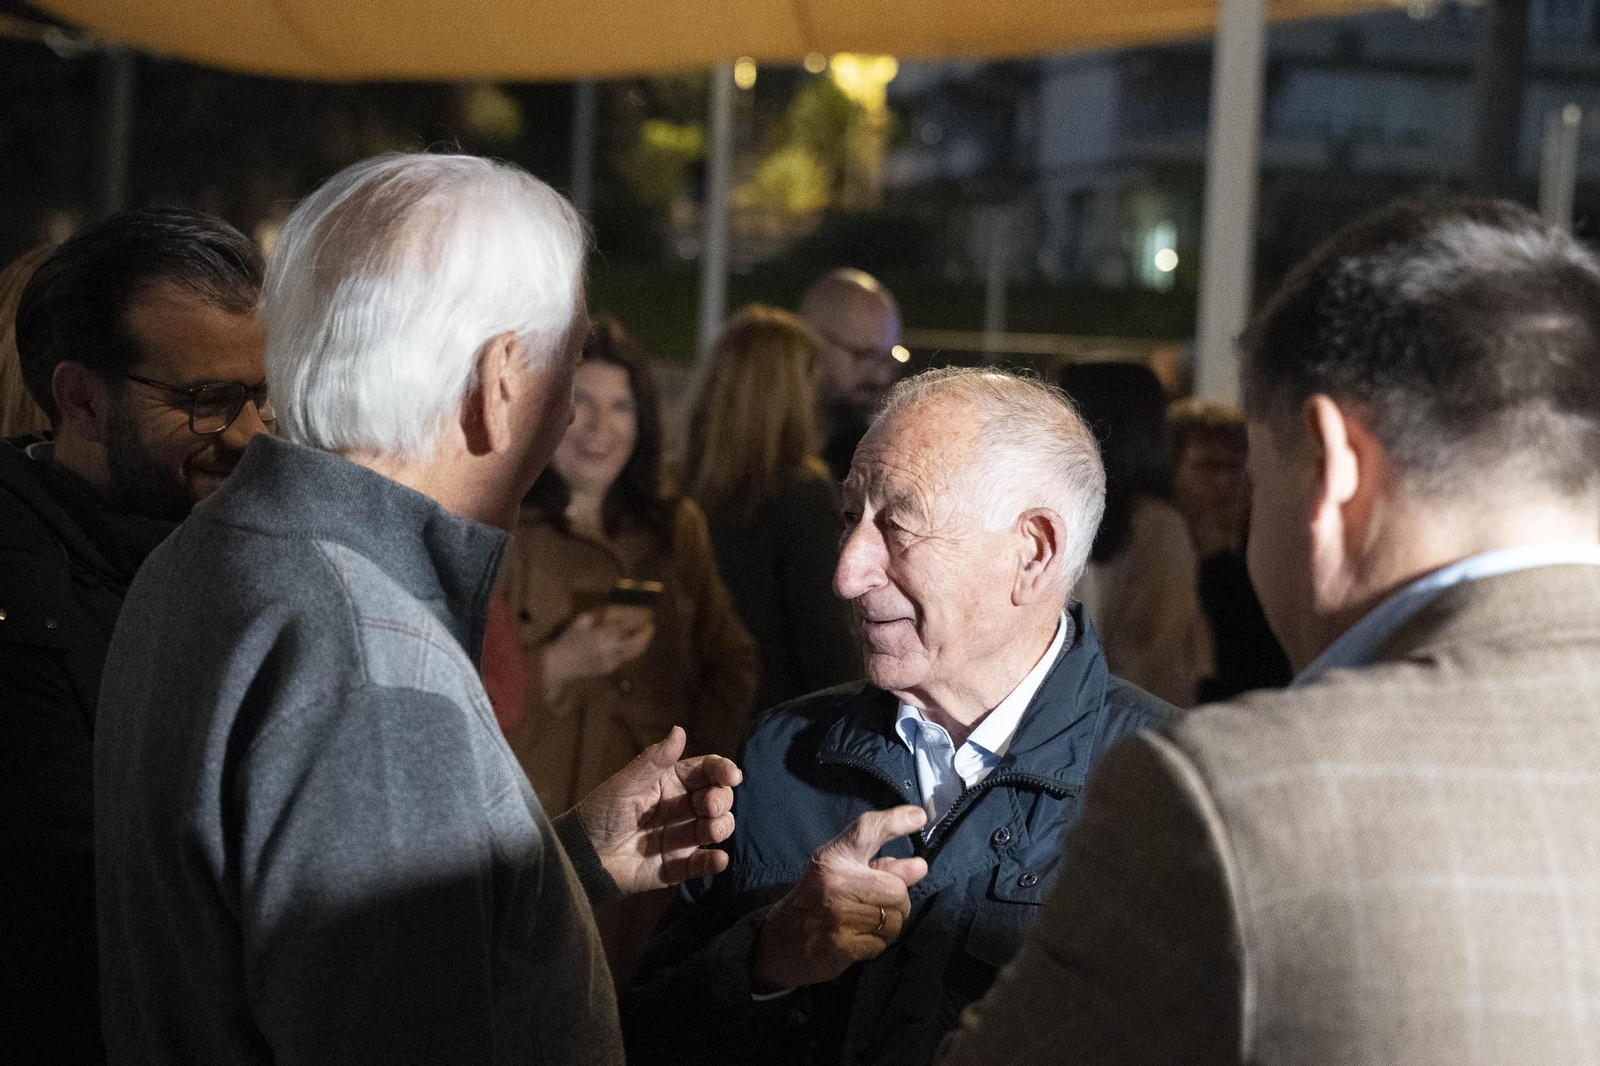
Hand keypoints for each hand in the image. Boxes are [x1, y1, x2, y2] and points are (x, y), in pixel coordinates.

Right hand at [541, 608, 655, 701]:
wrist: (558, 664)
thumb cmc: (567, 641)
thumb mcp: (580, 623)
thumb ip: (596, 616)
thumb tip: (608, 613)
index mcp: (604, 635)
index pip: (627, 626)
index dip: (638, 620)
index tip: (645, 614)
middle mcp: (611, 649)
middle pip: (637, 642)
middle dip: (647, 634)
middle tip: (651, 626)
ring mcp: (611, 661)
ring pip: (633, 653)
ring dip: (641, 643)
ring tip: (645, 635)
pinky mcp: (608, 669)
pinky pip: (623, 658)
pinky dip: (629, 651)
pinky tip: (629, 645)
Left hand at [575, 725, 742, 894]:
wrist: (580, 857)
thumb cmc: (599, 813)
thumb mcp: (625, 784)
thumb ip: (654, 760)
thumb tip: (679, 730)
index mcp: (670, 782)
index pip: (705, 771)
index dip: (722, 770)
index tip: (732, 776)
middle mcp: (680, 808)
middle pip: (716, 798)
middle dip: (721, 800)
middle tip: (709, 807)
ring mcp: (680, 837)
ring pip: (715, 828)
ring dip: (721, 826)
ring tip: (711, 829)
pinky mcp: (676, 865)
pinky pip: (701, 864)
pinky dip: (713, 862)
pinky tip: (719, 859)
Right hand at [753, 805, 928, 991]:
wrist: (779, 941)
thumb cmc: (814, 900)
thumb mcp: (839, 873)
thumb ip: (879, 866)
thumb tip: (919, 867)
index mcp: (833, 857)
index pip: (867, 830)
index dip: (895, 822)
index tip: (919, 817)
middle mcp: (836, 881)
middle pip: (896, 889)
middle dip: (896, 901)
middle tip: (879, 905)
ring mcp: (838, 914)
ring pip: (894, 920)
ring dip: (888, 925)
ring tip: (865, 923)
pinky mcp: (840, 945)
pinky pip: (880, 944)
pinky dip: (875, 944)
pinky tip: (856, 940)